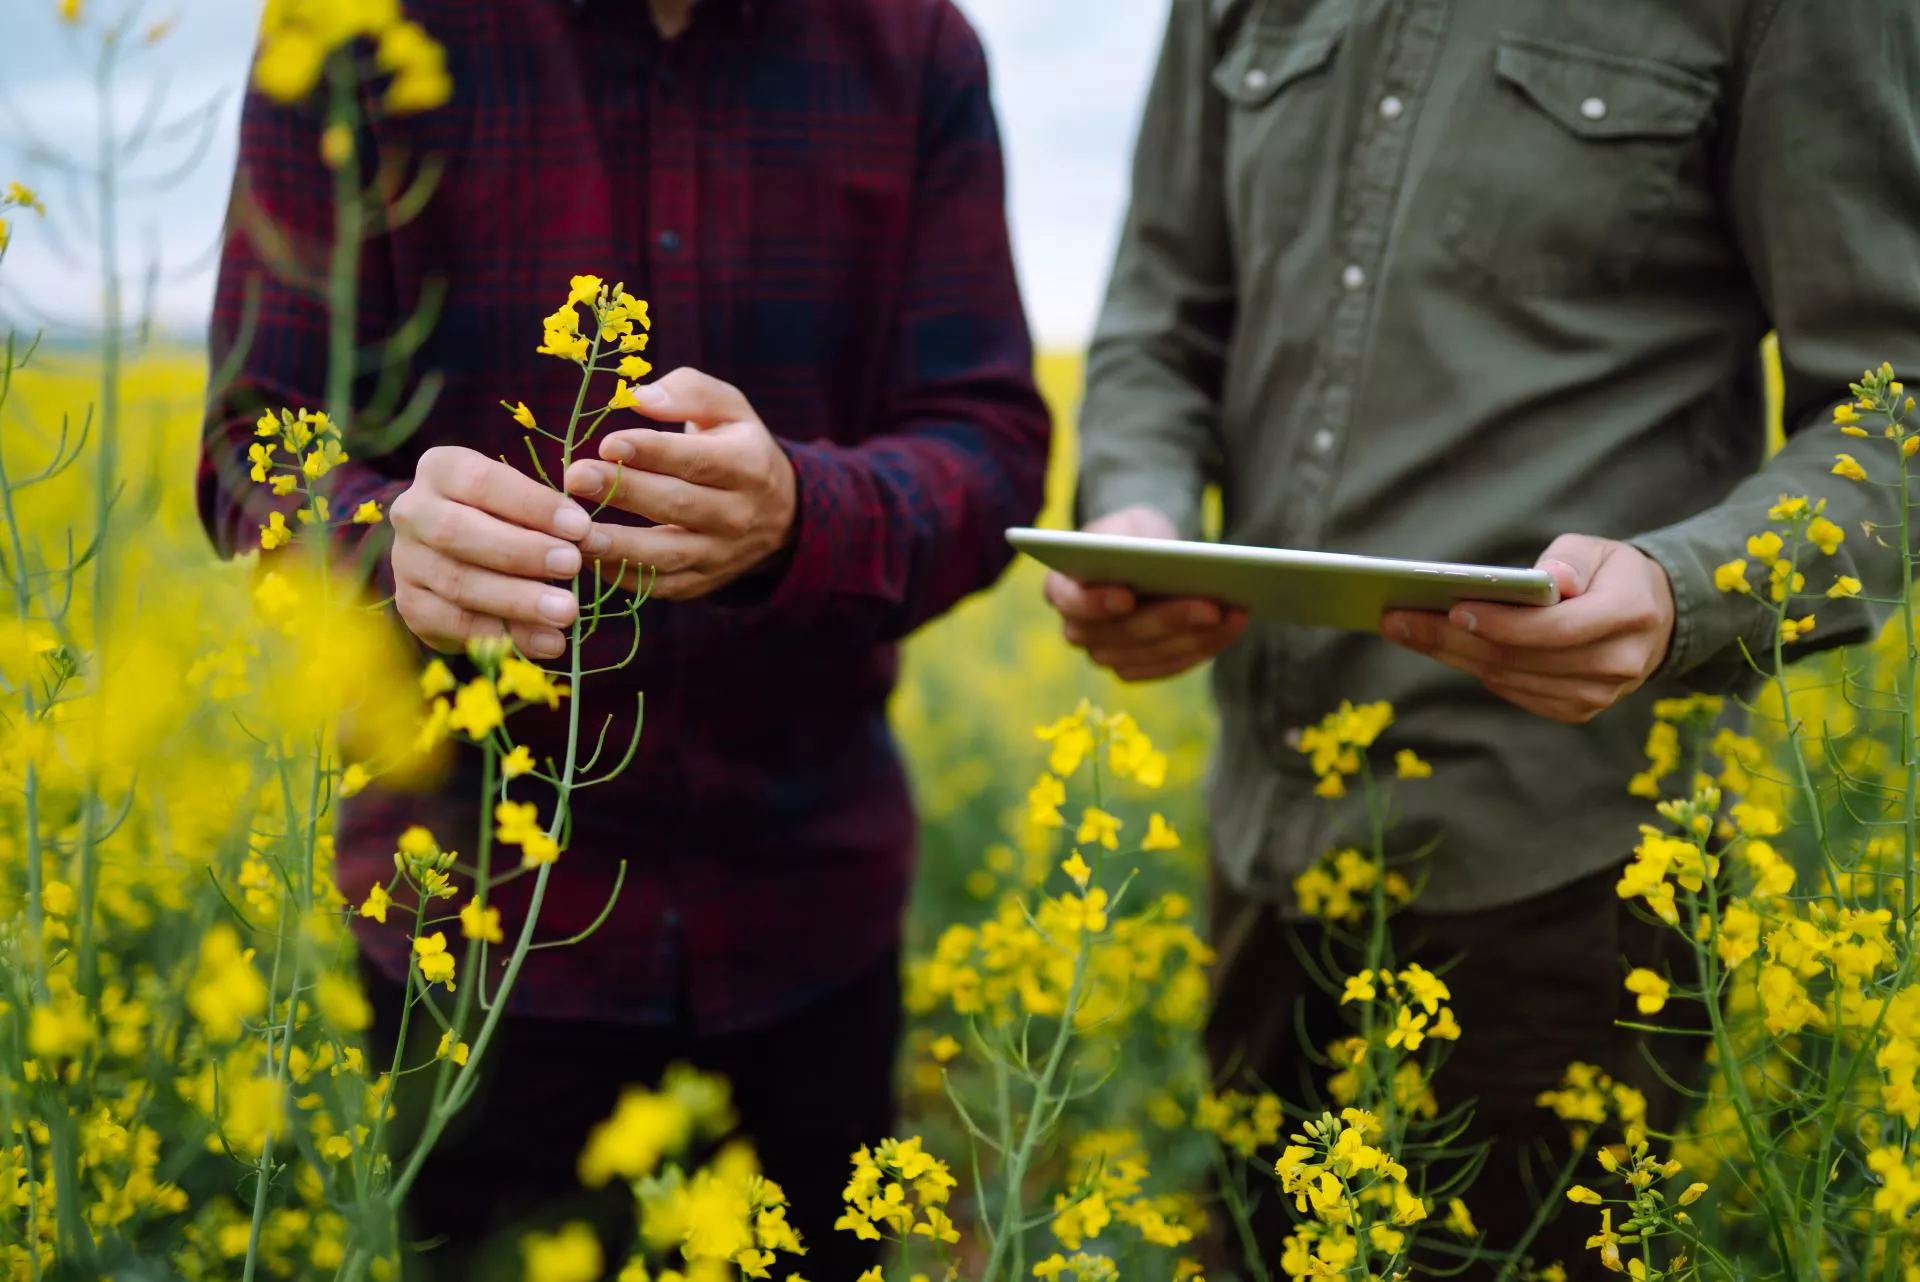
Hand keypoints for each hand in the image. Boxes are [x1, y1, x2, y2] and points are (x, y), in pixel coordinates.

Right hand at [388, 446, 590, 659]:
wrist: (450, 556)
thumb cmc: (501, 518)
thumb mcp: (524, 506)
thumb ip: (552, 521)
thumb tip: (595, 542)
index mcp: (441, 470)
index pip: (484, 481)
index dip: (533, 505)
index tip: (580, 527)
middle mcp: (412, 511)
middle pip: (459, 532)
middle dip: (522, 552)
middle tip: (572, 566)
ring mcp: (405, 560)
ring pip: (458, 582)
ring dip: (517, 600)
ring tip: (566, 613)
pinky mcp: (410, 604)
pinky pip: (455, 623)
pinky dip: (504, 636)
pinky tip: (546, 642)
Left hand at [562, 367, 797, 599]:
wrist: (780, 514)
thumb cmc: (738, 446)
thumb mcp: (729, 408)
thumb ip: (688, 392)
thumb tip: (639, 398)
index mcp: (748, 464)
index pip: (696, 459)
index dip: (651, 452)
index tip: (607, 443)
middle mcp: (739, 514)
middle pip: (678, 504)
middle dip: (624, 491)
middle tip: (575, 477)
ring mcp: (722, 554)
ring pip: (668, 554)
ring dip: (618, 546)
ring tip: (575, 532)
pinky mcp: (704, 582)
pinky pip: (661, 585)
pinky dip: (622, 576)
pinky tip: (587, 558)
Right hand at [1043, 505, 1248, 681]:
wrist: (1142, 559)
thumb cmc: (1130, 535)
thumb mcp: (1127, 523)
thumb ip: (1129, 537)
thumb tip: (1154, 556)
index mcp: (1061, 589)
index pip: (1071, 601)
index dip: (1095, 603)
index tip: (1127, 596)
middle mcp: (1078, 629)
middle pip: (1120, 634)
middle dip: (1169, 619)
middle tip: (1210, 605)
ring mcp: (1106, 654)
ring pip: (1150, 654)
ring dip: (1195, 637)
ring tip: (1232, 614)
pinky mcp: (1136, 667)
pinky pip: (1169, 666)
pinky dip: (1202, 648)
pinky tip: (1230, 627)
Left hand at [1381, 534, 1675, 723]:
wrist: (1652, 618)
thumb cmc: (1611, 574)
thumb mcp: (1597, 550)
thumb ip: (1570, 560)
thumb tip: (1547, 580)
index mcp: (1630, 614)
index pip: (1555, 628)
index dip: (1501, 623)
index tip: (1452, 608)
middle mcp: (1618, 663)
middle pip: (1520, 658)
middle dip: (1451, 639)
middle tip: (1398, 620)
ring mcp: (1598, 694)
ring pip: (1509, 678)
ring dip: (1451, 655)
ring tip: (1405, 630)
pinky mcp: (1577, 710)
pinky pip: (1514, 691)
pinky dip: (1475, 669)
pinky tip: (1440, 648)